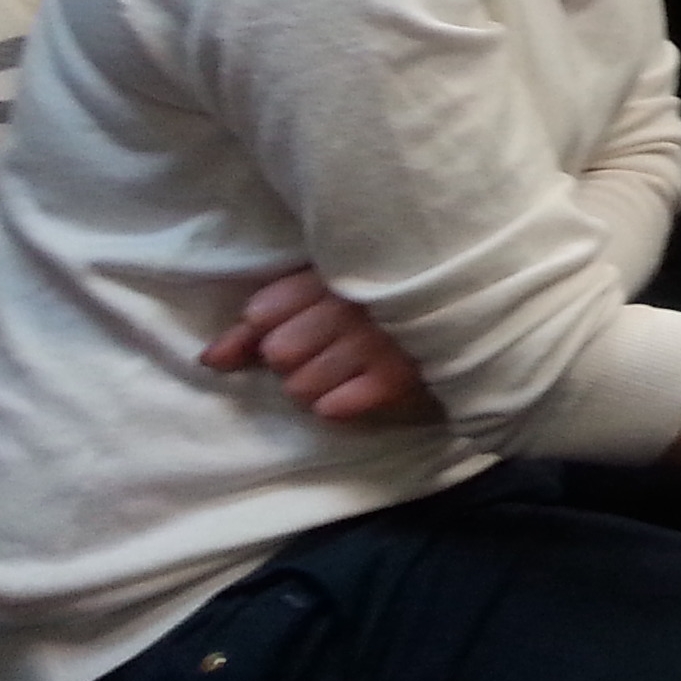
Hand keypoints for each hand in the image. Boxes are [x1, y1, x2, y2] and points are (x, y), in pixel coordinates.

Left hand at [200, 268, 440, 424]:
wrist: (471, 300)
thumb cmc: (385, 292)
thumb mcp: (325, 286)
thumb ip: (262, 320)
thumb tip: (209, 360)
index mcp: (333, 272)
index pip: (260, 314)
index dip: (272, 326)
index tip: (303, 320)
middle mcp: (349, 307)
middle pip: (277, 354)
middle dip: (294, 357)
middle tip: (330, 344)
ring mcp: (374, 343)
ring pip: (299, 388)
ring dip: (316, 384)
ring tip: (346, 366)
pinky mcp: (396, 378)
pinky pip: (335, 407)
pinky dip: (341, 403)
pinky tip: (361, 385)